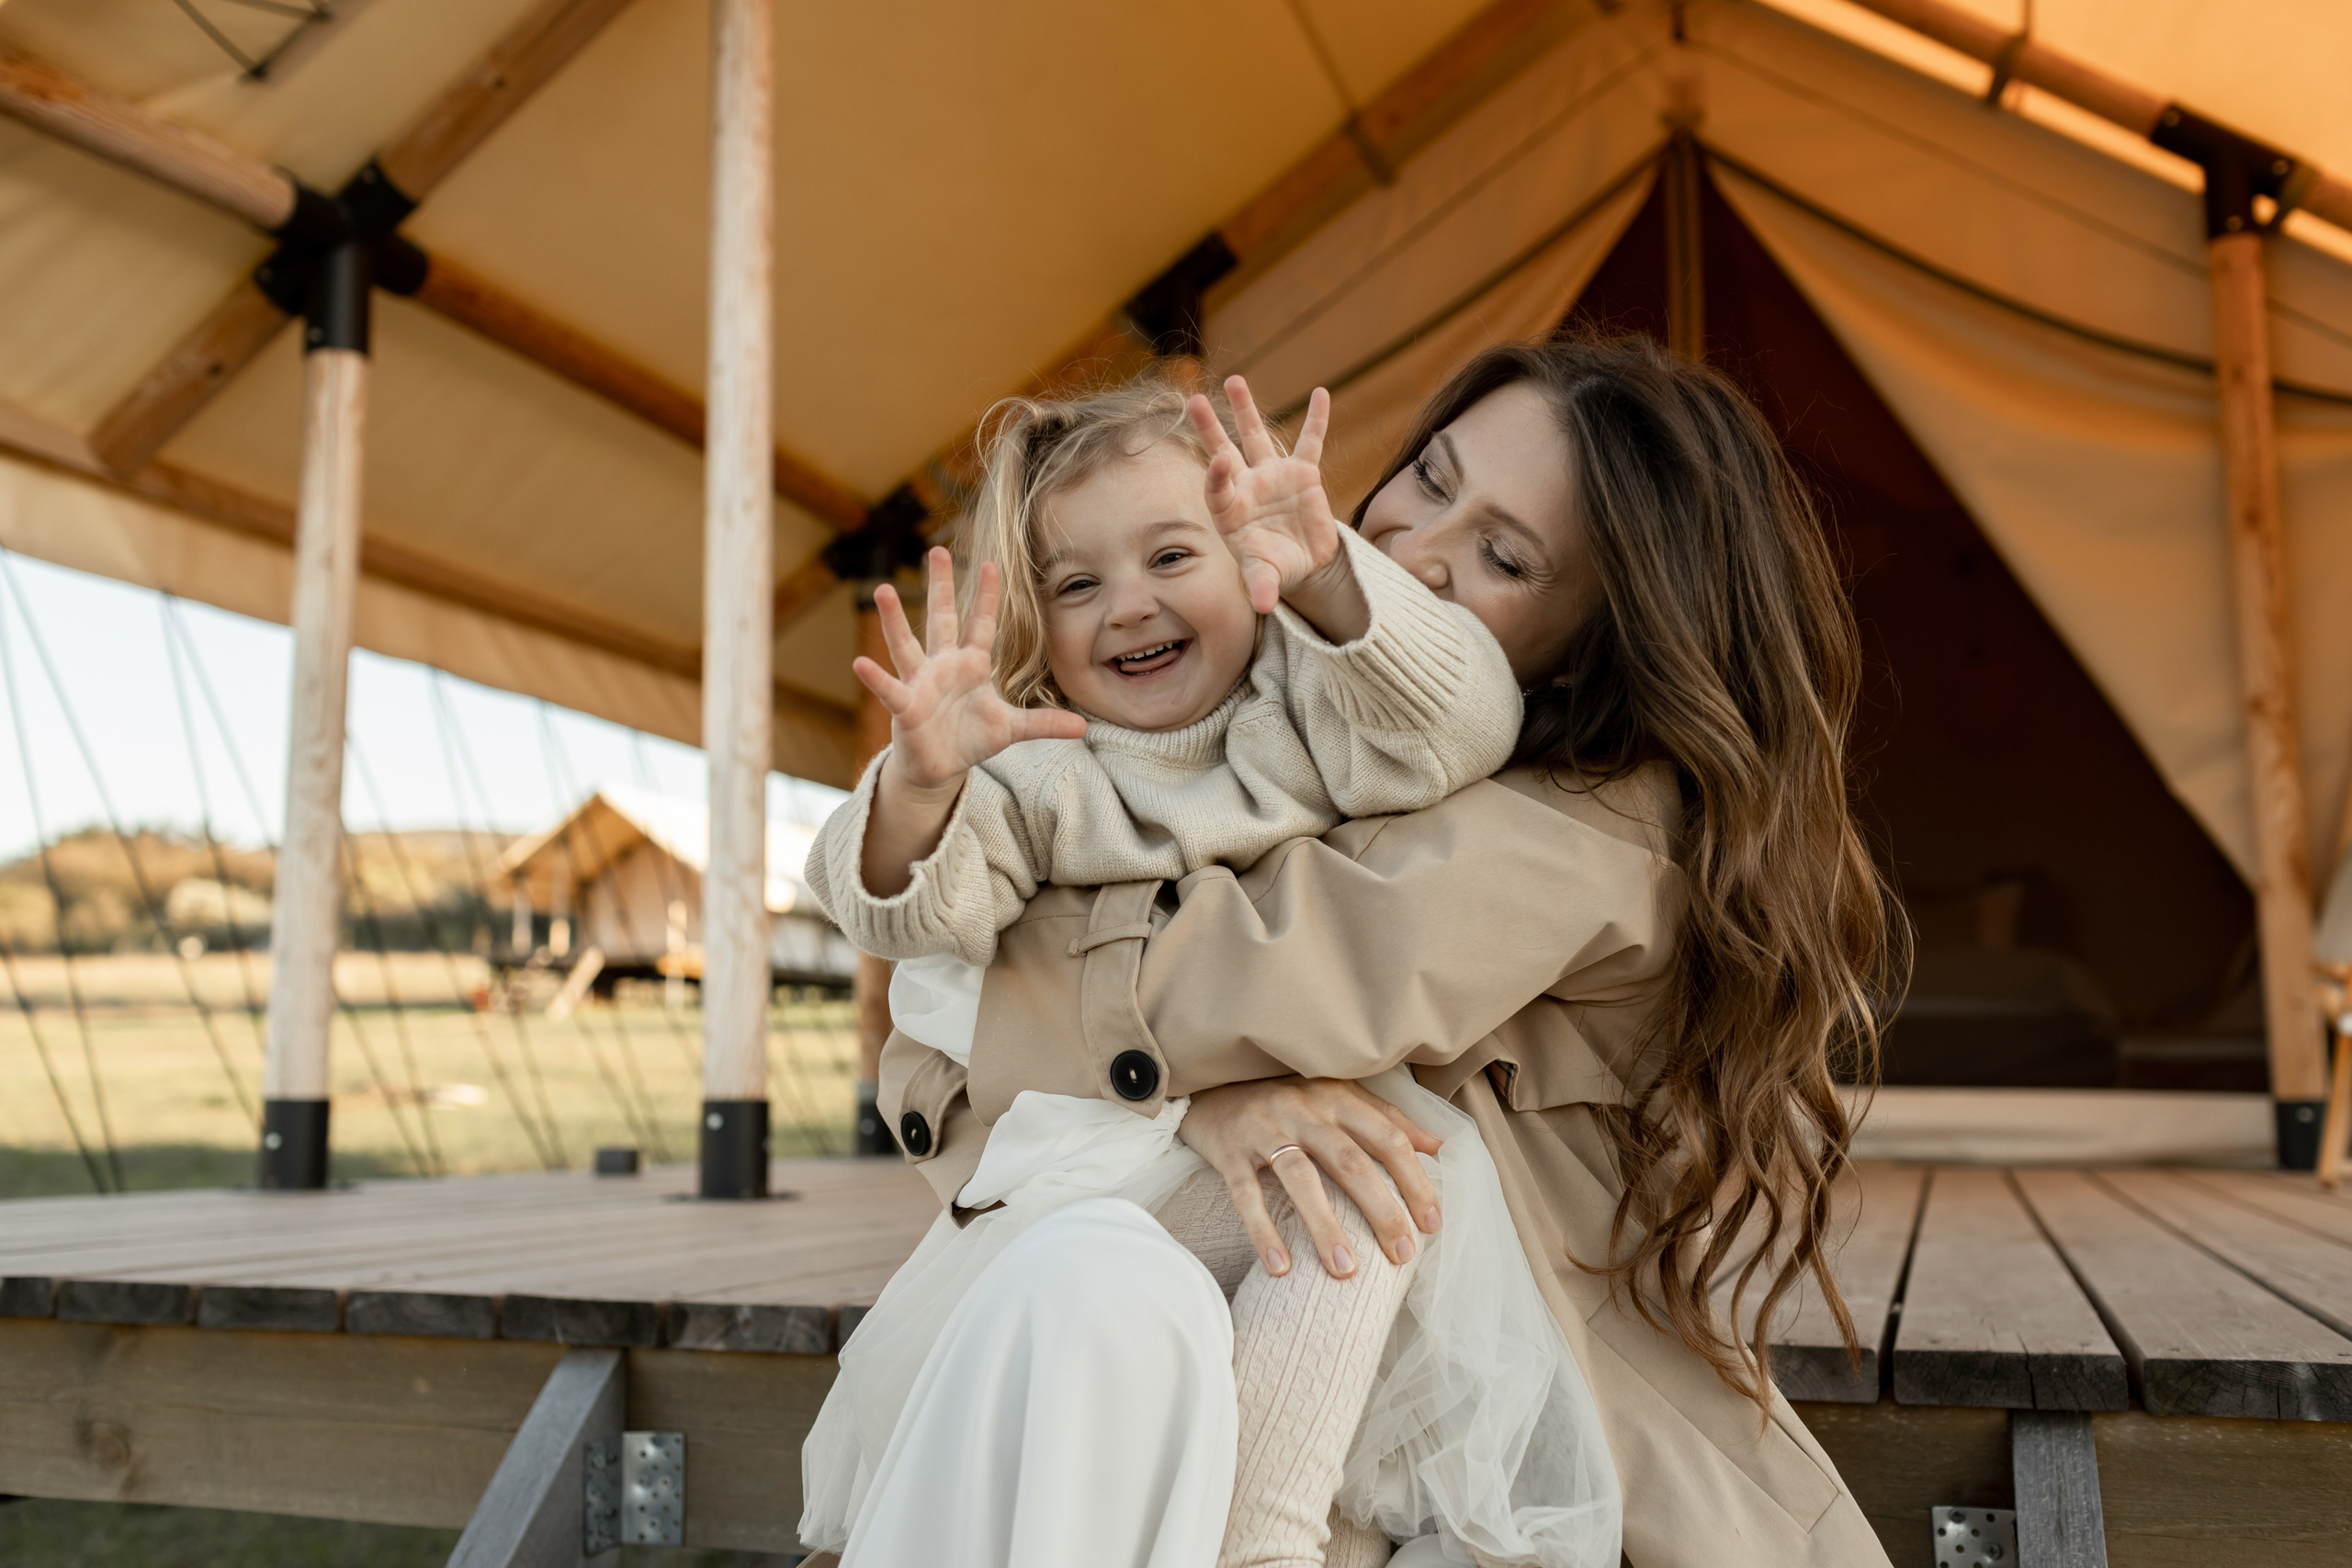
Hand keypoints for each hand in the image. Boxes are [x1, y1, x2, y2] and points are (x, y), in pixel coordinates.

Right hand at [854, 547, 1087, 791]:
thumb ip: (1043, 723)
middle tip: (937, 550)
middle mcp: (943, 666)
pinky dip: (876, 679)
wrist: (938, 768)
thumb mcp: (1011, 729)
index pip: (982, 624)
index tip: (991, 564)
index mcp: (971, 665)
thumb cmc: (970, 739)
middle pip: (942, 619)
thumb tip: (1084, 725)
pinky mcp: (905, 708)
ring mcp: (921, 684)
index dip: (986, 597)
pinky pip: (890, 689)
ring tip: (882, 590)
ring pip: (906, 645)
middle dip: (941, 586)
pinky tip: (860, 663)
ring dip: (894, 620)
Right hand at [1180, 1076, 1442, 1278]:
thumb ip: (1386, 1118)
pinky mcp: (1229, 1151)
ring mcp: (1264, 1129)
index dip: (1414, 1182)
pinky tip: (1280, 1268)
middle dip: (1381, 1211)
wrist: (1211, 1086)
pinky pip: (1246, 1194)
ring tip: (1346, 1270)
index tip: (1432, 1224)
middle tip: (1401, 1256)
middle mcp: (1304, 1110)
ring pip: (1301, 1179)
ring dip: (1325, 1227)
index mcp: (1337, 1098)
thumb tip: (1437, 1146)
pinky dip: (1262, 1231)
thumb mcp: (1338, 1097)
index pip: (1387, 1138)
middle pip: (1350, 1161)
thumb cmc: (1287, 1098)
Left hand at [1187, 378, 1346, 616]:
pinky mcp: (1303, 474)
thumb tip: (1263, 605)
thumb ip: (1262, 586)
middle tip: (1193, 400)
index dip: (1217, 474)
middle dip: (1210, 428)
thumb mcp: (1266, 577)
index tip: (1219, 460)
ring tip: (1233, 380)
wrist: (1303, 564)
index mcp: (1230, 510)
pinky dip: (1316, 420)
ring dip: (1246, 410)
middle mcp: (1247, 486)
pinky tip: (1321, 394)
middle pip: (1225, 451)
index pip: (1218, 487)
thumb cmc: (1274, 568)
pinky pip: (1311, 442)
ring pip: (1257, 437)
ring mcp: (1273, 476)